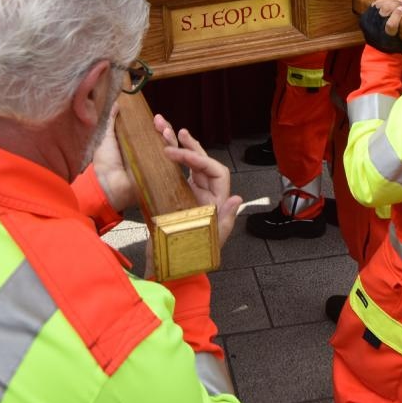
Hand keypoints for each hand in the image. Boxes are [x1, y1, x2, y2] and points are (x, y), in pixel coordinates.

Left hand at [90, 110, 174, 212]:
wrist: (104, 184)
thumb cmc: (104, 162)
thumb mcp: (107, 138)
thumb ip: (112, 121)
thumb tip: (117, 103)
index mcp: (138, 145)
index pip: (154, 132)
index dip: (158, 124)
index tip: (156, 117)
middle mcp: (149, 154)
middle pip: (165, 139)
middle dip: (166, 129)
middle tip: (160, 122)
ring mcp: (155, 164)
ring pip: (171, 150)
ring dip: (170, 138)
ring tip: (165, 131)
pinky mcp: (159, 175)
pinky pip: (170, 164)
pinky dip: (172, 154)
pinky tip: (169, 146)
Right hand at [159, 124, 241, 247]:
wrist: (173, 271)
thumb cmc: (192, 258)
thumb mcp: (211, 241)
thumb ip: (225, 220)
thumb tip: (237, 198)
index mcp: (217, 202)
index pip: (216, 171)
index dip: (200, 159)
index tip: (179, 154)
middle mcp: (207, 195)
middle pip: (204, 164)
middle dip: (192, 147)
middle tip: (177, 133)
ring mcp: (194, 196)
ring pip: (191, 166)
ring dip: (183, 149)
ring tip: (171, 132)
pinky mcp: (180, 198)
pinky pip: (179, 175)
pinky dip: (173, 162)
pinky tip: (164, 152)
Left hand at [359, 0, 401, 53]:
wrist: (377, 52)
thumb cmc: (394, 46)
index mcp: (386, 38)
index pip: (390, 24)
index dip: (397, 14)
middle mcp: (376, 30)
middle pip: (384, 11)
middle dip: (395, 4)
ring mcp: (368, 23)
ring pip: (379, 6)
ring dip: (390, 2)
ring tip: (398, 3)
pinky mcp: (364, 19)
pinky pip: (373, 5)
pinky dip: (383, 2)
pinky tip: (390, 2)